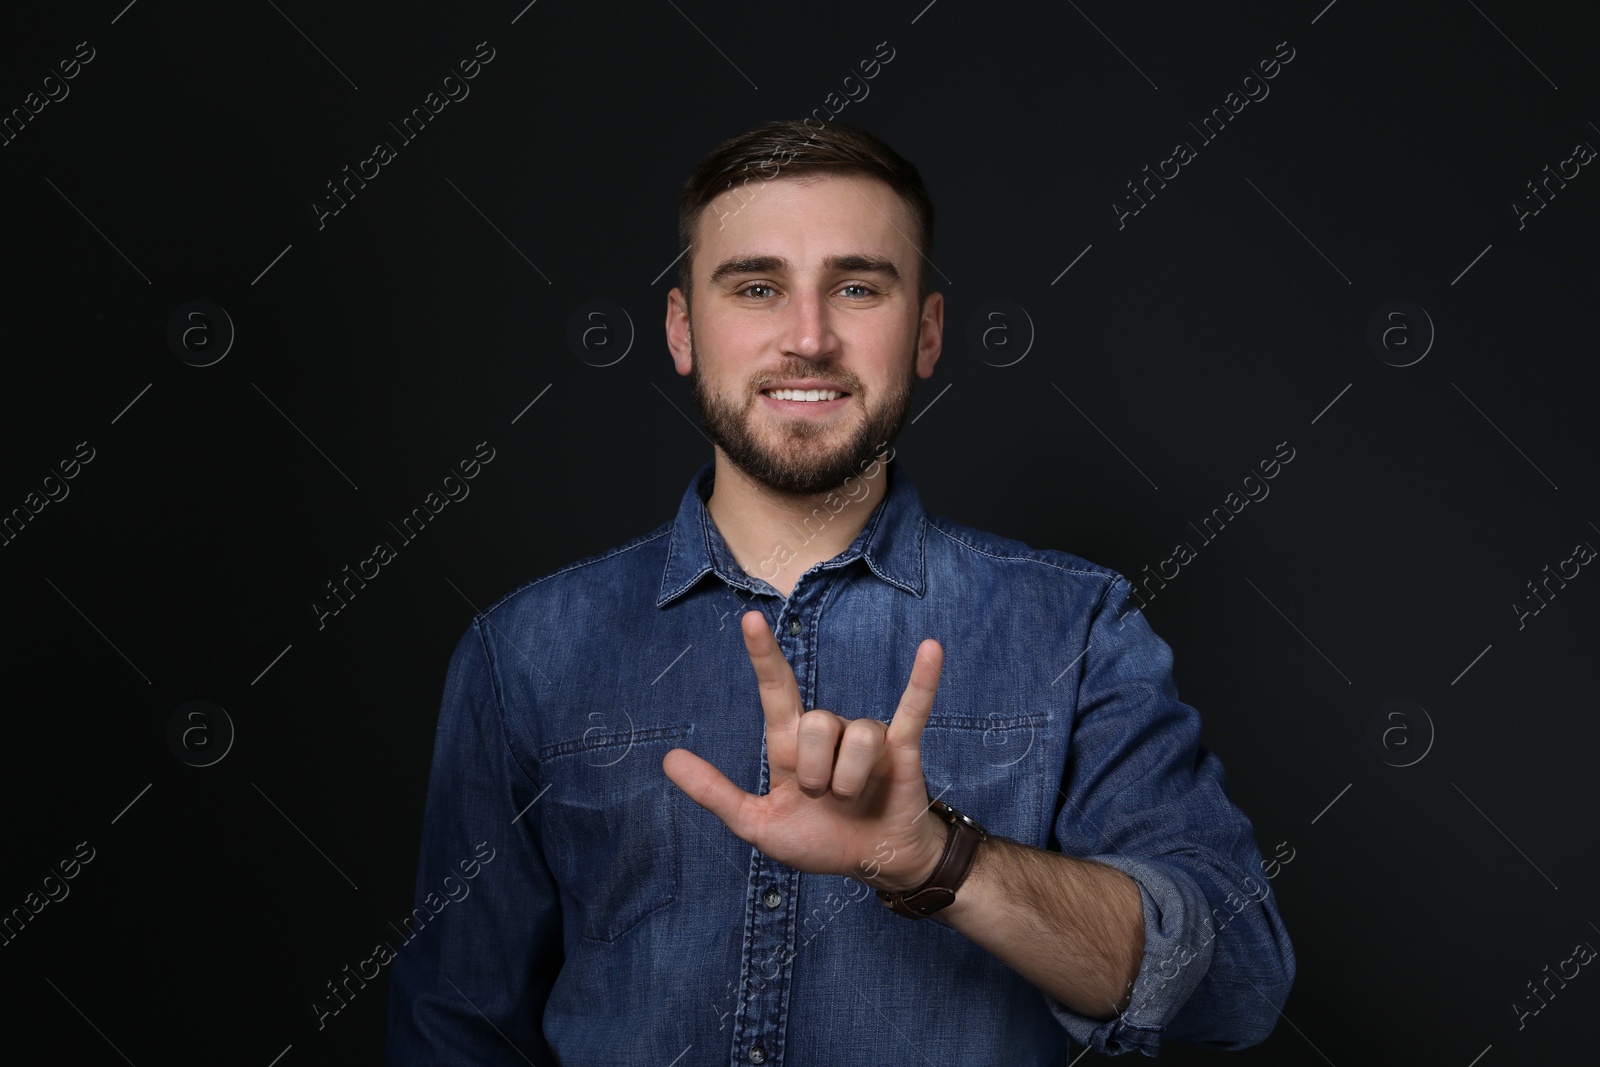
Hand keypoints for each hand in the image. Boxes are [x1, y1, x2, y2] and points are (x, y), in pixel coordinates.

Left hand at [663, 610, 947, 891]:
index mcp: (790, 744)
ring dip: (849, 780)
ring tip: (852, 799)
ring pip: (855, 736)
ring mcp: (866, 735)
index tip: (750, 619)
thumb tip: (668, 759)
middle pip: (815, 723)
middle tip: (822, 799)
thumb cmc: (817, 839)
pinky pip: (913, 707)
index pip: (775, 689)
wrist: (871, 862)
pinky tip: (930, 649)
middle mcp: (828, 730)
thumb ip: (715, 793)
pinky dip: (923, 679)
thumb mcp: (757, 824)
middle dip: (816, 773)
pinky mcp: (902, 746)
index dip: (763, 655)